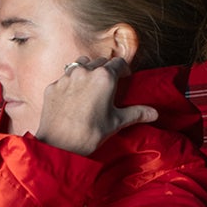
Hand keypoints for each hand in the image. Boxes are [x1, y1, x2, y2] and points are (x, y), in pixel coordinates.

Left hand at [33, 56, 158, 155]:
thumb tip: (154, 113)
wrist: (58, 145)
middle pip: (100, 61)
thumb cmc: (89, 134)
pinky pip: (65, 77)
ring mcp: (67, 77)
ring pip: (80, 63)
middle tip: (108, 84)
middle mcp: (85, 71)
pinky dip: (71, 83)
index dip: (124, 70)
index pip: (119, 63)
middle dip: (106, 69)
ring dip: (88, 69)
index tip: (125, 78)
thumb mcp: (116, 123)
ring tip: (90, 85)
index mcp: (104, 77)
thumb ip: (135, 113)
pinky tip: (73, 97)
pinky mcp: (53, 86)